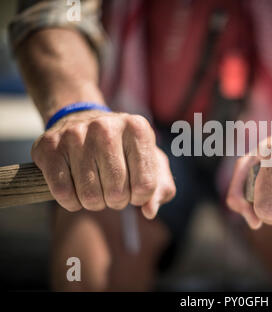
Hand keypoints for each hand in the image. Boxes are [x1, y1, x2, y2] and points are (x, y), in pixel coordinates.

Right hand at [32, 110, 175, 217]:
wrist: (81, 121)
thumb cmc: (123, 149)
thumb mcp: (151, 162)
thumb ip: (160, 188)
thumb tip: (149, 211)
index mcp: (138, 128)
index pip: (146, 185)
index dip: (140, 197)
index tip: (134, 189)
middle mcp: (106, 127)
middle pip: (117, 193)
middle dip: (117, 201)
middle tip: (113, 190)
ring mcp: (75, 135)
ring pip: (89, 196)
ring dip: (94, 203)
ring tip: (96, 188)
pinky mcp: (49, 147)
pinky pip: (63, 193)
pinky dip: (71, 202)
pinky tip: (76, 190)